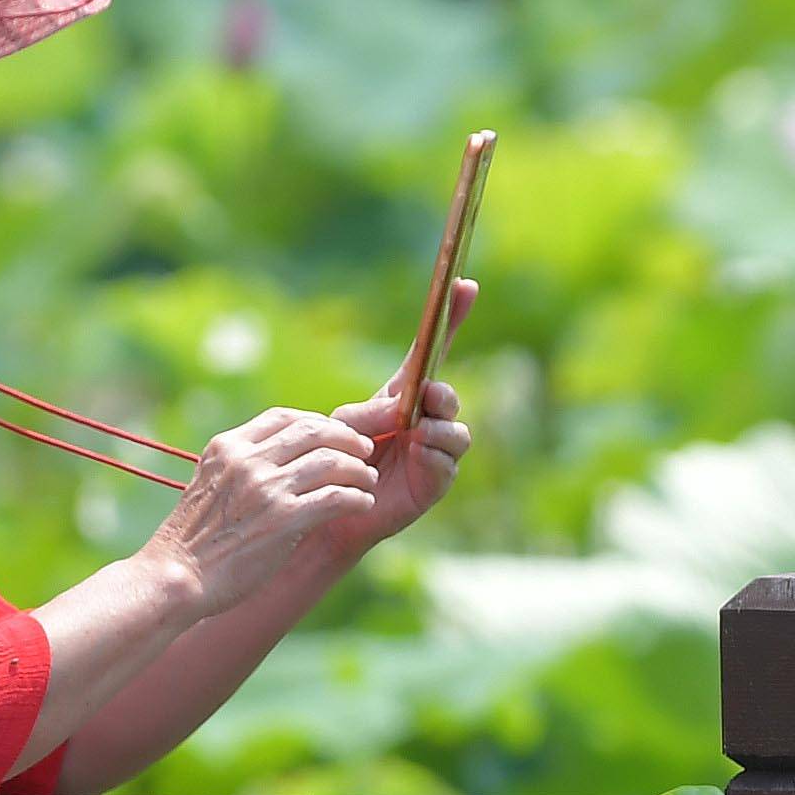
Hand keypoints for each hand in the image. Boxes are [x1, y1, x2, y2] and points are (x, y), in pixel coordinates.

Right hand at [148, 404, 391, 621]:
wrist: (177, 575)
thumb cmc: (194, 541)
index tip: (336, 436)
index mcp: (227, 447)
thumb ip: (241, 467)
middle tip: (366, 451)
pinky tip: (364, 504)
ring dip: (358, 470)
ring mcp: (266, 488)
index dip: (318, 422)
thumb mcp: (211, 486)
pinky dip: (357, 498)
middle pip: (314, 431)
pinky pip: (336, 497)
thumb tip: (280, 462)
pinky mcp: (283, 519)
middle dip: (347, 438)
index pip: (283, 417)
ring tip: (368, 481)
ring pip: (331, 461)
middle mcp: (247, 460)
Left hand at [340, 276, 478, 543]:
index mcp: (402, 395)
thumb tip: (407, 409)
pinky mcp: (435, 480)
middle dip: (442, 394)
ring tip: (417, 436)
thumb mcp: (342, 425)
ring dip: (440, 429)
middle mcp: (425, 419)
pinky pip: (448, 461)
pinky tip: (416, 456)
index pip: (431, 351)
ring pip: (458, 431)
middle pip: (448, 394)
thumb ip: (371, 411)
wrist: (330, 510)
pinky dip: (434, 455)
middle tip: (427, 399)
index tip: (464, 284)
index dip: (450, 317)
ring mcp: (434, 450)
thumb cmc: (334, 460)